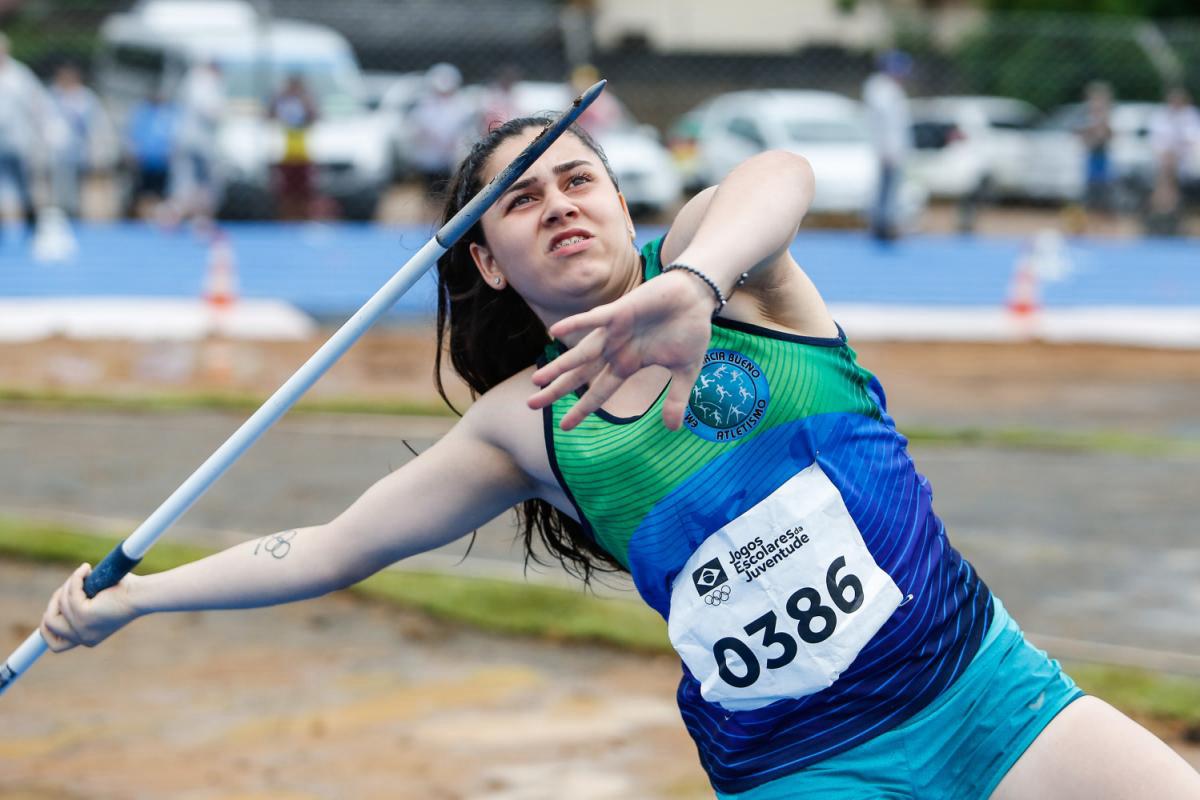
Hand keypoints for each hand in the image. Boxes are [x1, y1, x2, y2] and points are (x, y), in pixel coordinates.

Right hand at [40, 563, 140, 652]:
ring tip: (85, 574)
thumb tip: (59, 598)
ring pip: (59, 605)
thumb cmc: (127, 592)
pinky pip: (70, 594)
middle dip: (55, 601)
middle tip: (72, 584)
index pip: (57, 645)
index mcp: (88, 637)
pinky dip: (75, 578)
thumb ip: (79, 605)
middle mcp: (84, 638)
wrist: (143, 594)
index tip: (48, 611)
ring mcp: (82, 628)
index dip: (46, 630)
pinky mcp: (84, 615)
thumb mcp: (97, 603)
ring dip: (68, 586)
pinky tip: (87, 569)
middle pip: (49, 624)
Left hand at [528, 270, 715, 430]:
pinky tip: (555, 332)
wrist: (697, 296)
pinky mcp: (620, 311)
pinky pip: (595, 319)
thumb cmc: (690, 330)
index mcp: (628, 364)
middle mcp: (616, 349)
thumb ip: (676, 398)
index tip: (564, 426)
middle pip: (580, 374)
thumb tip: (673, 429)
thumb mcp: (686, 371)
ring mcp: (615, 331)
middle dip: (557, 389)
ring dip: (560, 365)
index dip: (582, 408)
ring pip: (582, 352)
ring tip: (537, 380)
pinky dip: (576, 324)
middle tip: (531, 405)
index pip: (600, 391)